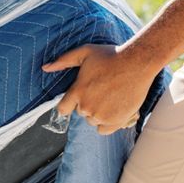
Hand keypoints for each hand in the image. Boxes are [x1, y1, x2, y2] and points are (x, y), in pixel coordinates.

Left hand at [42, 41, 160, 135]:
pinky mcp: (116, 121)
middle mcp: (87, 106)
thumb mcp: (85, 52)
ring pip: (93, 121)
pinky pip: (104, 130)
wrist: (137, 62)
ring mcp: (102, 115)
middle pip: (81, 113)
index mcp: (78, 91)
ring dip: (99, 113)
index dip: (68, 105)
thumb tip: (45, 67)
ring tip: (111, 97)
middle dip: (88, 104)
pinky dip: (108, 123)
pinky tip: (114, 110)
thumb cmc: (111, 55)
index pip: (63, 109)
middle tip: (101, 90)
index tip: (76, 100)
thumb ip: (64, 61)